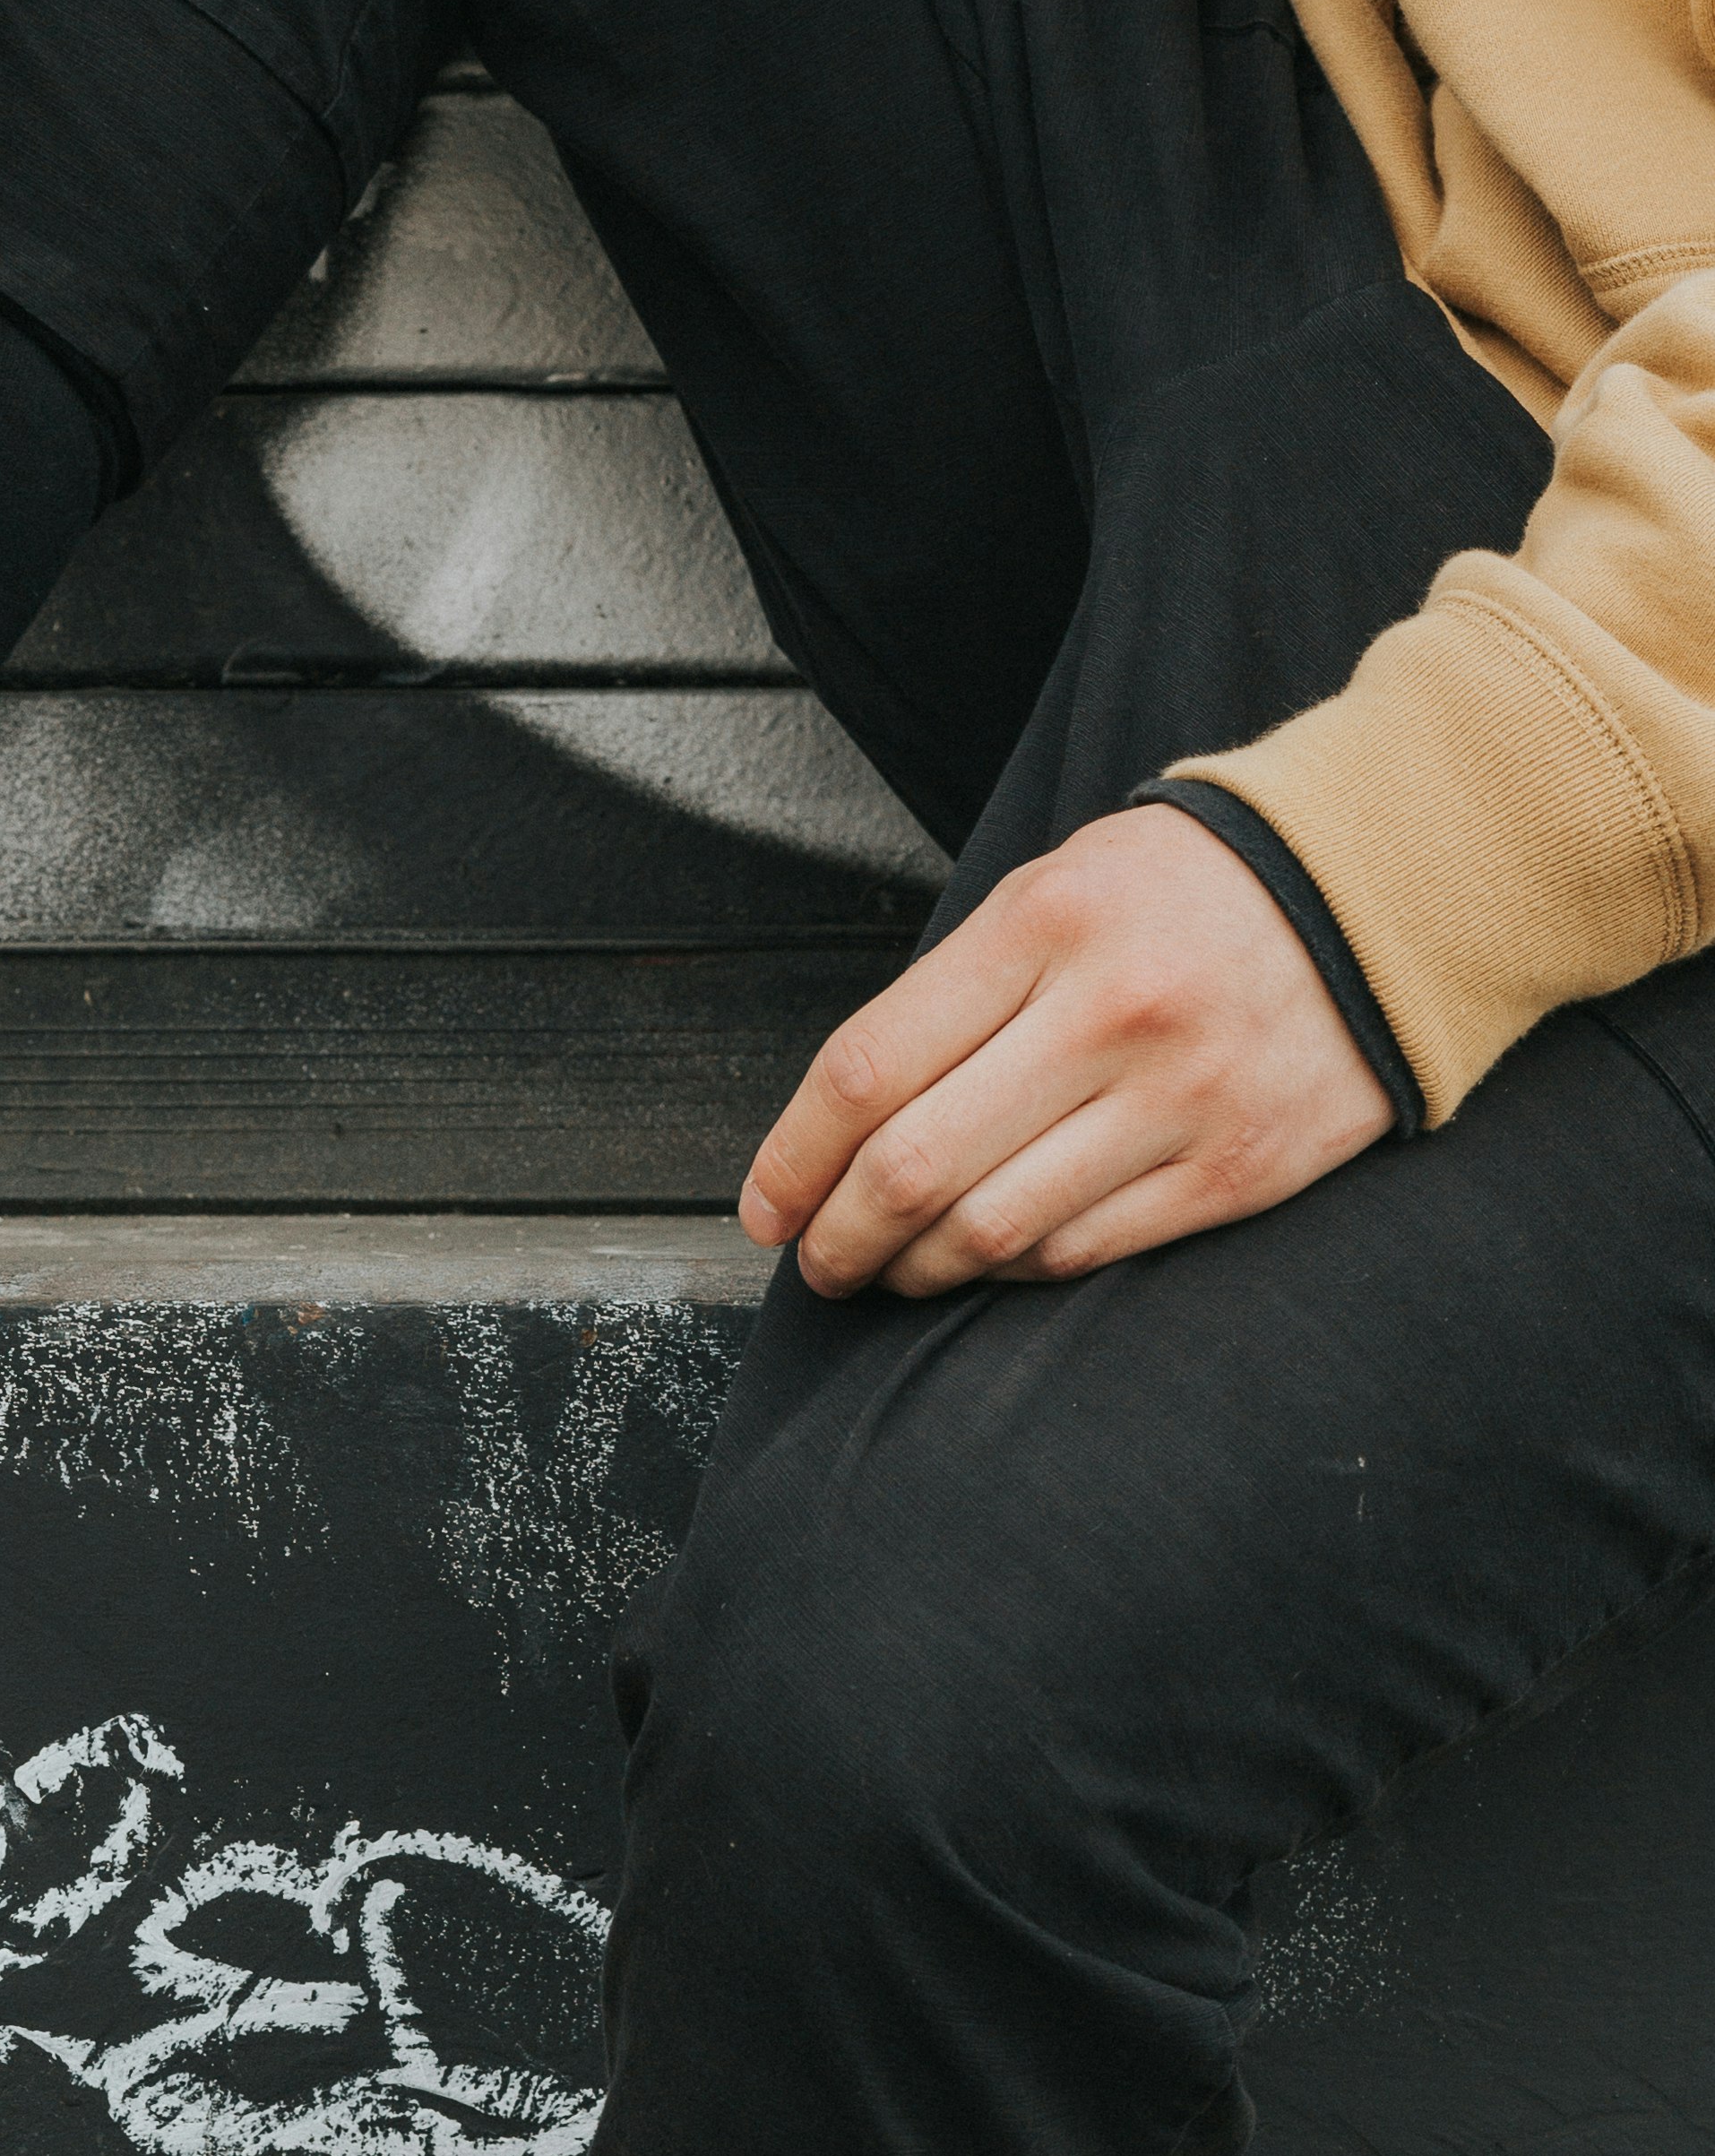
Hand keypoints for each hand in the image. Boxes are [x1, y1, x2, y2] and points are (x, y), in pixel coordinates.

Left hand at [741, 804, 1395, 1298]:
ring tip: (891, 1268)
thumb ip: (961, 991)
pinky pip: (1082, 1250)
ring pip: (992, 1228)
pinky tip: (988, 1257)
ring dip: (917, 1267)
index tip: (766, 1207)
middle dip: (839, 1236)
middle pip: (914, 1166)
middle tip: (818, 1261)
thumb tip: (844, 1122)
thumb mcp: (1062, 887)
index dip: (794, 1156)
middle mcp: (1110, 1013)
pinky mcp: (1237, 1168)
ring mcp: (1180, 1098)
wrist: (1390, 888)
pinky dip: (1012, 1268)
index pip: (869, 1068)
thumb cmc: (1193, 892)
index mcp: (1047, 924)